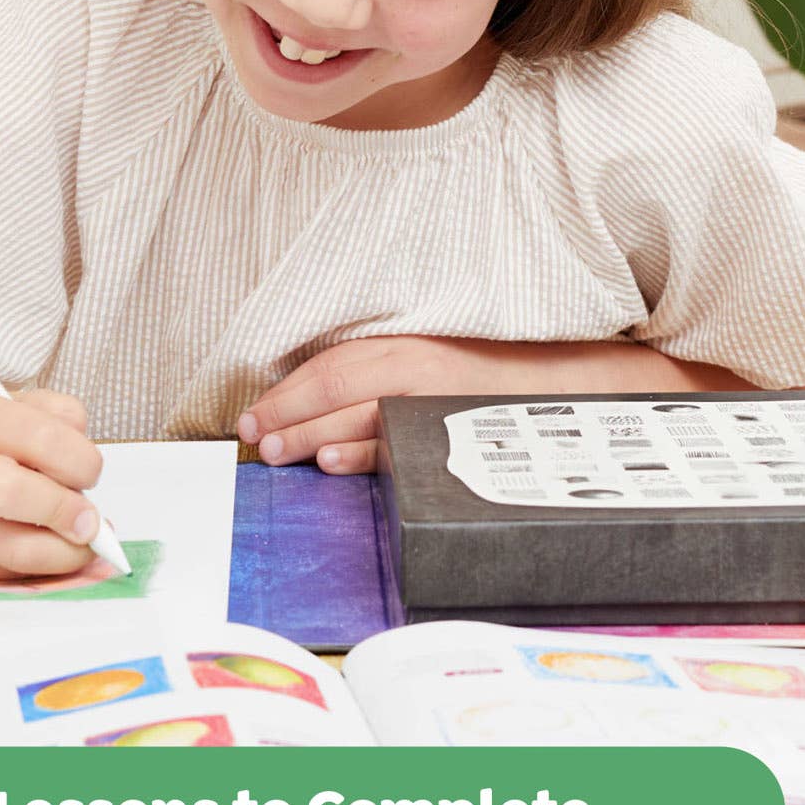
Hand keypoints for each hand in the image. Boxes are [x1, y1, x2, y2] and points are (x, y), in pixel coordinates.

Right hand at [0, 387, 104, 578]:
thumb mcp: (23, 407)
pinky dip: (43, 567)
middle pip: (10, 493)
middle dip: (64, 511)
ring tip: (82, 543)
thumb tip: (88, 470)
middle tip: (91, 522)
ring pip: (14, 551)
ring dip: (64, 553)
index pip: (41, 436)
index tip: (92, 475)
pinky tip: (50, 550)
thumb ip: (62, 420)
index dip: (80, 460)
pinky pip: (8, 573)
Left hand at [238, 335, 556, 475]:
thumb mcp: (422, 359)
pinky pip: (398, 443)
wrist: (554, 385)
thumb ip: (373, 376)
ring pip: (360, 414)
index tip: (251, 415)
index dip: (286, 390)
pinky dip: (362, 453)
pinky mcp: (453, 428)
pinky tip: (330, 461)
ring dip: (310, 434)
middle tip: (252, 437)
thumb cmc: (477, 375)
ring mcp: (434, 398)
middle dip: (287, 414)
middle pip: (336, 387)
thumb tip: (304, 410)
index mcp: (402, 343)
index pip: (330, 365)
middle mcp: (415, 364)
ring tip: (276, 451)